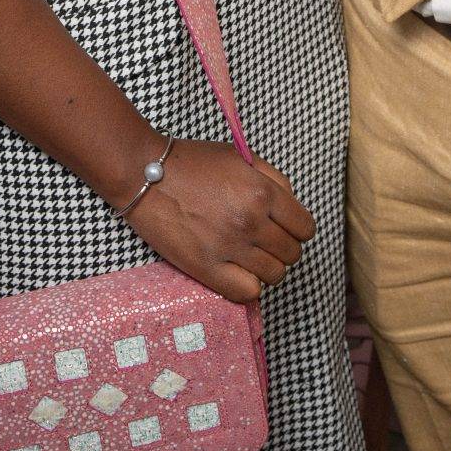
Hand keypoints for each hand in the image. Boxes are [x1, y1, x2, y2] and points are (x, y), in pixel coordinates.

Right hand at [123, 141, 316, 302]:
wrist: (146, 174)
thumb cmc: (192, 162)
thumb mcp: (240, 156)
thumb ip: (272, 179)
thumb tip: (290, 205)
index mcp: (262, 192)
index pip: (304, 227)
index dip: (297, 228)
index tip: (285, 228)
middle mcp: (251, 222)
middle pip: (292, 254)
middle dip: (283, 247)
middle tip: (264, 240)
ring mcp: (230, 248)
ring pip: (274, 275)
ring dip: (267, 267)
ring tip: (249, 256)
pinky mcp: (207, 270)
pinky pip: (247, 293)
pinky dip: (248, 285)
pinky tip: (237, 271)